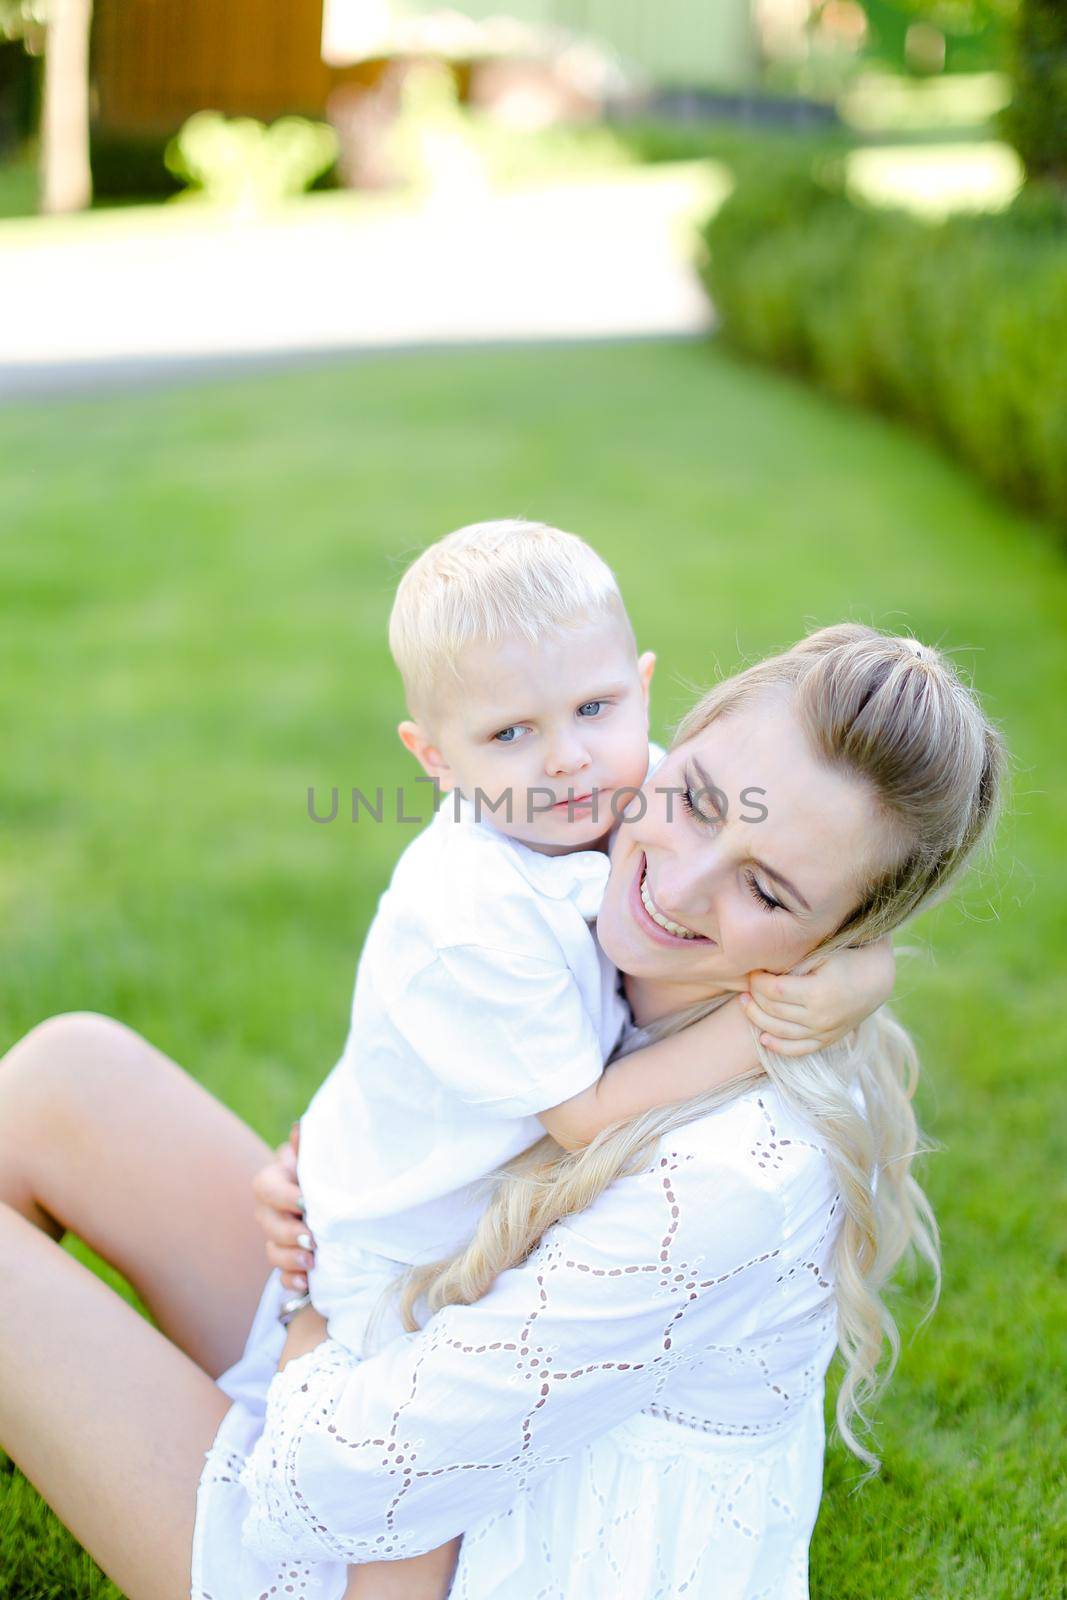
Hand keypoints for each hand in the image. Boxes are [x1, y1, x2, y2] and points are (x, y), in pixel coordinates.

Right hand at [252, 1122, 316, 1291]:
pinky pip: (281, 1275)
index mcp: (276, 1180)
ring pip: (271, 1249)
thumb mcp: (318, 1157)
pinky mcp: (288, 1259)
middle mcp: (271, 1209)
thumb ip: (307, 1147)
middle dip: (287, 1232)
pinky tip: (307, 1283)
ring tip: (312, 1261)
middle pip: (266, 1222)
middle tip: (311, 1238)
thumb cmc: (324, 1170)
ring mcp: (277, 1236)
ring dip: (289, 1257)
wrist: (335, 1194)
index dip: (282, 1197)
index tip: (306, 1203)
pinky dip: (292, 1280)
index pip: (265, 1187)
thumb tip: (300, 1127)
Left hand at [738, 937, 895, 1056]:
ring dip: (757, 1019)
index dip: (757, 981)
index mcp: (818, 992)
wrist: (875, 980)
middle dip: (754, 996)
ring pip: (780, 1032)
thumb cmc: (845, 960)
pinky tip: (762, 1037)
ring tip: (745, 1004)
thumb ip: (793, 964)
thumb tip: (763, 971)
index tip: (753, 971)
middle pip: (773, 1010)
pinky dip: (778, 1046)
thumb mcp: (821, 954)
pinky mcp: (827, 1041)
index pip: (774, 990)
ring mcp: (824, 1032)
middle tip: (747, 984)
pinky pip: (798, 1050)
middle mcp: (820, 1017)